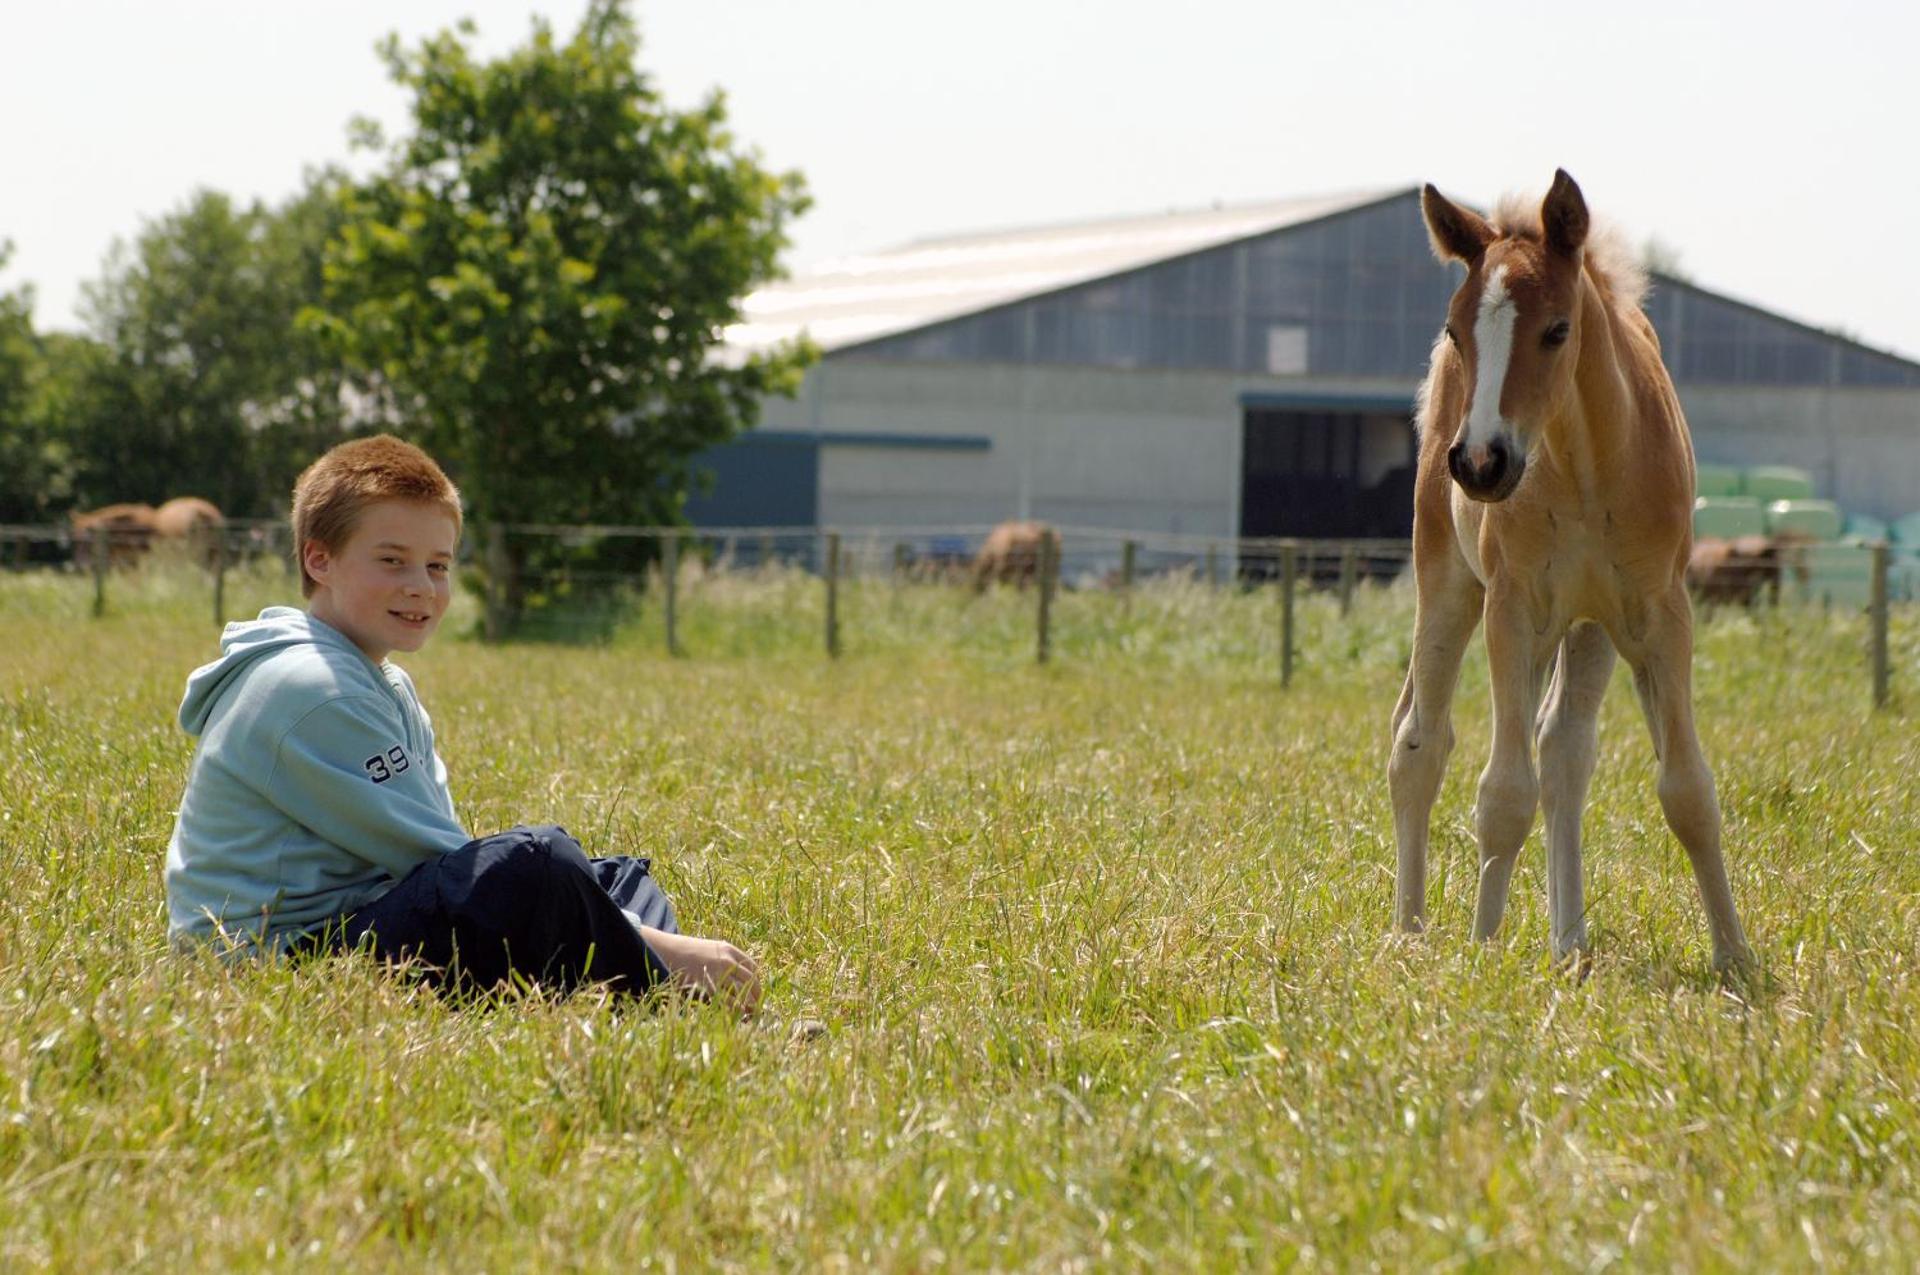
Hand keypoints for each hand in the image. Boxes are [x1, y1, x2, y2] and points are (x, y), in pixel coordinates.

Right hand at [638, 926, 762, 1015]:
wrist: (667, 951)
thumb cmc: (687, 953)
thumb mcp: (710, 949)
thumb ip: (725, 960)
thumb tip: (738, 978)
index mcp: (729, 949)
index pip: (753, 966)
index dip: (757, 980)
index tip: (756, 991)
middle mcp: (726, 960)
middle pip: (751, 980)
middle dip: (756, 995)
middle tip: (757, 1007)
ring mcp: (718, 972)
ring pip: (741, 991)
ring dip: (747, 1004)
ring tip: (749, 1014)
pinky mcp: (707, 985)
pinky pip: (727, 1000)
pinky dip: (734, 1009)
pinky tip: (736, 1015)